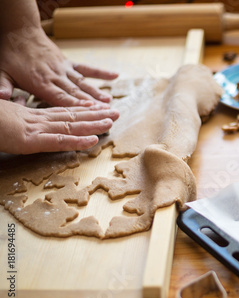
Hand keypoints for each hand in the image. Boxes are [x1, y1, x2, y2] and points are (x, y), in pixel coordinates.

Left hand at [0, 29, 118, 105]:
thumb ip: (3, 85)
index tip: (90, 112)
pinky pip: (87, 69)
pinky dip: (101, 73)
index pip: (60, 98)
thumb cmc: (9, 55)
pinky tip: (115, 76)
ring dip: (97, 94)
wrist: (19, 32)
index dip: (76, 106)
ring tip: (110, 103)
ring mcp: (64, 70)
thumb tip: (1, 97)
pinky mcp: (69, 64)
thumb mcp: (1, 71)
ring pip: (83, 84)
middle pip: (76, 94)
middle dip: (92, 105)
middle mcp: (56, 77)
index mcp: (40, 83)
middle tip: (105, 113)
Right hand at [0, 99, 118, 153]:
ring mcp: (35, 129)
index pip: (63, 112)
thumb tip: (21, 103)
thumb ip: (16, 111)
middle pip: (72, 116)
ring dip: (93, 124)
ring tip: (112, 121)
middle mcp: (38, 120)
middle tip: (116, 112)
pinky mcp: (29, 140)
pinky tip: (93, 141)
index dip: (83, 111)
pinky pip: (58, 141)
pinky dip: (76, 141)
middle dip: (96, 114)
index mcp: (32, 115)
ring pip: (70, 126)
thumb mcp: (4, 113)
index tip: (99, 108)